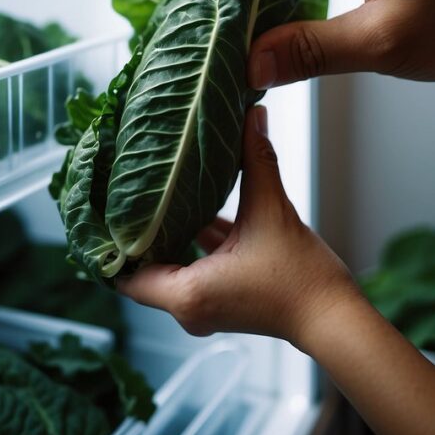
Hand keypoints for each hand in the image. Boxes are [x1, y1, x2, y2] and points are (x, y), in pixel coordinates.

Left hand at [120, 105, 434, 434]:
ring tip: (152, 193)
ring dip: (166, 232)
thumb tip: (252, 114)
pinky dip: (192, 241)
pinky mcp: (222, 297)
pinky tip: (193, 206)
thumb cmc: (302, 280)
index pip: (124, 274)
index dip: (109, 244)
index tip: (99, 212)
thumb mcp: (272, 211)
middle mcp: (187, 306)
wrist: (336, 319)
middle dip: (136, 230)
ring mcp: (204, 304)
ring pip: (170, 263)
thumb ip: (256, 160)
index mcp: (185, 293)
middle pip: (143, 266)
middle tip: (122, 191)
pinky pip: (195, 266)